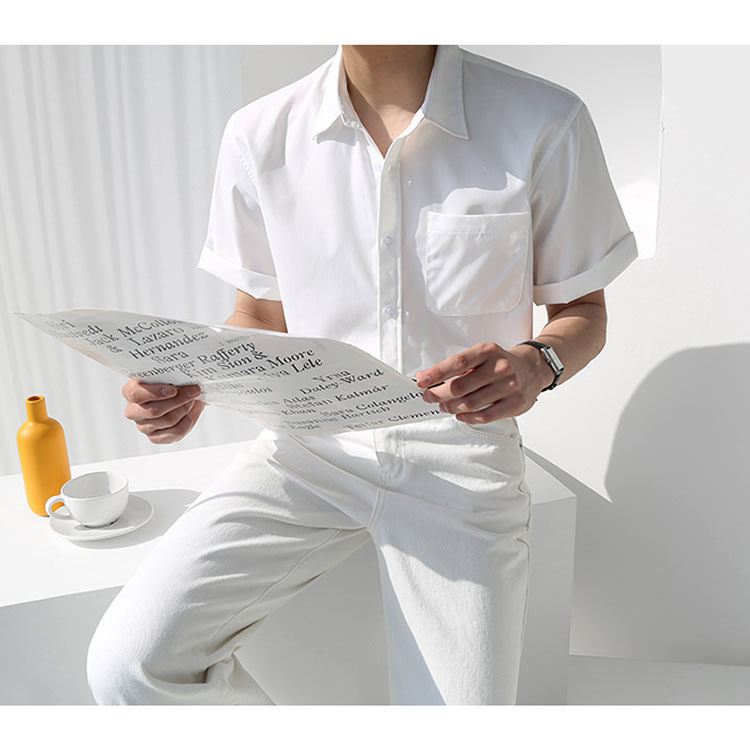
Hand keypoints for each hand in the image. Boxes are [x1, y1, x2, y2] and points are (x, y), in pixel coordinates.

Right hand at [122, 379, 204, 443]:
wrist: (182, 398)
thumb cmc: (172, 385)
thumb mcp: (169, 376)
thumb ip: (170, 376)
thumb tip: (184, 379)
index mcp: (131, 392)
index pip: (135, 394)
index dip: (156, 392)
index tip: (173, 389)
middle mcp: (133, 411)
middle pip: (154, 410)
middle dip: (178, 400)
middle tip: (193, 391)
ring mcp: (143, 426)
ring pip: (168, 420)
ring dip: (184, 409)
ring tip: (191, 401)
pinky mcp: (155, 437)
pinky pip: (174, 433)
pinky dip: (186, 423)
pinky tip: (188, 415)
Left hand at [414, 341, 551, 423]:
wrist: (533, 368)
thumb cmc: (500, 363)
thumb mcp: (481, 355)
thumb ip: (456, 366)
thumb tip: (426, 377)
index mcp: (488, 351)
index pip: (457, 363)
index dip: (436, 373)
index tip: (421, 381)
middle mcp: (500, 367)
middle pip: (460, 386)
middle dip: (439, 394)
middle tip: (429, 397)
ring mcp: (510, 386)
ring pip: (470, 403)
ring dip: (451, 407)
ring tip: (444, 406)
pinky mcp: (516, 404)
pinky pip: (485, 416)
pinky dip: (467, 418)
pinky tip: (459, 414)